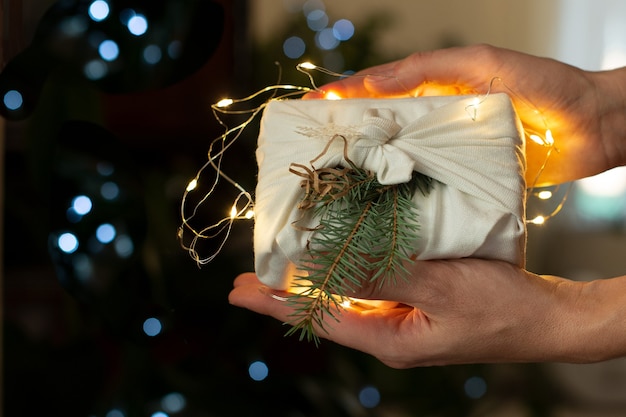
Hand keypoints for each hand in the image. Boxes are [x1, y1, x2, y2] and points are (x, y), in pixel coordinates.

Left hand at [229, 259, 613, 366]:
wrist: (546, 318)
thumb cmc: (501, 308)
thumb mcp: (439, 287)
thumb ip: (383, 273)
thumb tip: (327, 263)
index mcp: (389, 339)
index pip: (318, 318)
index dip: (277, 302)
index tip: (239, 290)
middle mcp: (388, 332)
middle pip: (326, 309)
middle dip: (286, 293)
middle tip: (247, 279)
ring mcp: (402, 319)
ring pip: (347, 297)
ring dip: (315, 278)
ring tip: (281, 264)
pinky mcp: (417, 303)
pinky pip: (372, 287)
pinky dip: (348, 270)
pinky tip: (337, 258)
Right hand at [308, 44, 625, 185]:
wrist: (593, 127)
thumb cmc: (544, 85)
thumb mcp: (482, 63)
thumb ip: (428, 69)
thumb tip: (370, 82)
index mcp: (433, 88)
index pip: (375, 92)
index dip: (339, 100)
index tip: (305, 111)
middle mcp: (434, 119)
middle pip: (378, 128)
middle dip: (342, 139)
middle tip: (309, 154)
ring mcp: (447, 150)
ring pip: (397, 159)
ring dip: (365, 170)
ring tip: (331, 184)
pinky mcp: (463, 178)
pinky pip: (425, 185)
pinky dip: (399, 193)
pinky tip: (377, 205)